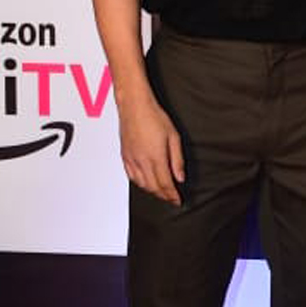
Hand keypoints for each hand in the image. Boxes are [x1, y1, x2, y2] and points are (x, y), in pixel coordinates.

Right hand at [119, 86, 184, 204]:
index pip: (165, 184)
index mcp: (156, 157)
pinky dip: (140, 184)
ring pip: (142, 184)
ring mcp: (131, 159)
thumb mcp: (174, 137)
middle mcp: (142, 161)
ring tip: (161, 192)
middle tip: (172, 198)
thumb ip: (177, 160)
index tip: (178, 200)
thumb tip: (180, 177)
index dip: (172, 195)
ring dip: (152, 191)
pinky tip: (146, 183)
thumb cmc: (154, 117)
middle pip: (153, 187)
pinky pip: (131, 176)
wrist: (135, 106)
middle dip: (163, 196)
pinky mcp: (125, 156)